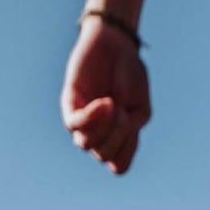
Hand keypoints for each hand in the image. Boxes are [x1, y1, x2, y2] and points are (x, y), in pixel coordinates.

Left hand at [60, 17, 150, 174]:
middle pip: (103, 155)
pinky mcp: (70, 103)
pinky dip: (91, 117)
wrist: (117, 44)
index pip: (118, 165)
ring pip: (86, 145)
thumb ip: (130, 133)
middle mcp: (97, 133)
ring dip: (105, 128)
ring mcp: (82, 120)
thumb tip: (112, 154)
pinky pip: (74, 124)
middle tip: (124, 109)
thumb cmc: (130, 76)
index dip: (127, 150)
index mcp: (116, 137)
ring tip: (113, 104)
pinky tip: (104, 102)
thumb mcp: (140, 109)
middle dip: (119, 135)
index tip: (134, 125)